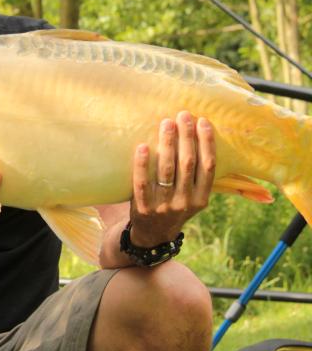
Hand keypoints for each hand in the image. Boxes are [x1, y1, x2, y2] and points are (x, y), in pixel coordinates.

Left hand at [129, 111, 214, 247]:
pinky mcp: (143, 207)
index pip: (208, 166)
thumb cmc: (174, 206)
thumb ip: (197, 176)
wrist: (152, 235)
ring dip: (167, 144)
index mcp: (201, 198)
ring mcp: (164, 206)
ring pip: (166, 170)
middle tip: (183, 115)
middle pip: (188, 164)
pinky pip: (142, 183)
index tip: (202, 121)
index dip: (206, 143)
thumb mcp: (193, 198)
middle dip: (187, 137)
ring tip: (166, 123)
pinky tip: (143, 146)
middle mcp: (185, 202)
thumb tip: (200, 137)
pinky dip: (142, 164)